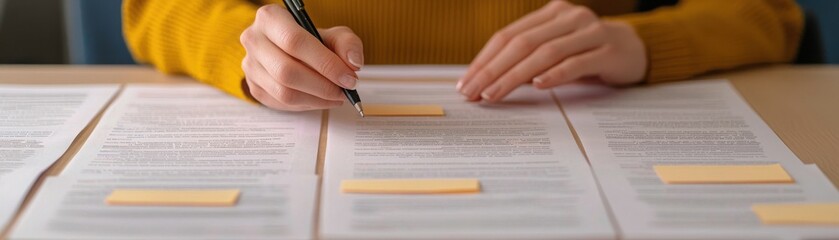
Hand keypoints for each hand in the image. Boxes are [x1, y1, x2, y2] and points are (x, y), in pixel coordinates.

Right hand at [240, 4, 363, 110]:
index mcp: (270, 18)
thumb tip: (353, 63)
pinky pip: (282, 103)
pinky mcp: (254, 88)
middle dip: (322, 85)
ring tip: (336, 95)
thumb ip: (348, 44)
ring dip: (317, 98)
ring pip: (284, 92)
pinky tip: (321, 98)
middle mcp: (254, 40)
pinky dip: (307, 104)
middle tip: (344, 89)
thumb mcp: (334, 35)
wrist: (294, 52)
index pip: (295, 42)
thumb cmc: (314, 41)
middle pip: (287, 71)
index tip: (348, 77)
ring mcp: (251, 66)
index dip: (325, 63)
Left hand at [457, 0, 646, 101]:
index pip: (509, 35)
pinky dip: (555, 74)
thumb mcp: (556, 51)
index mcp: (550, 13)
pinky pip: (576, 63)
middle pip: (522, 43)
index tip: (466, 82)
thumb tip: (487, 81)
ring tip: (495, 94)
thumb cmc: (587, 53)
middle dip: (493, 70)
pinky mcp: (608, 51)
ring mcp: (590, 32)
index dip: (484, 59)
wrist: (636, 50)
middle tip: (473, 92)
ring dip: (515, 76)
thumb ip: (527, 59)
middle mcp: (568, 17)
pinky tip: (538, 86)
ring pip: (545, 53)